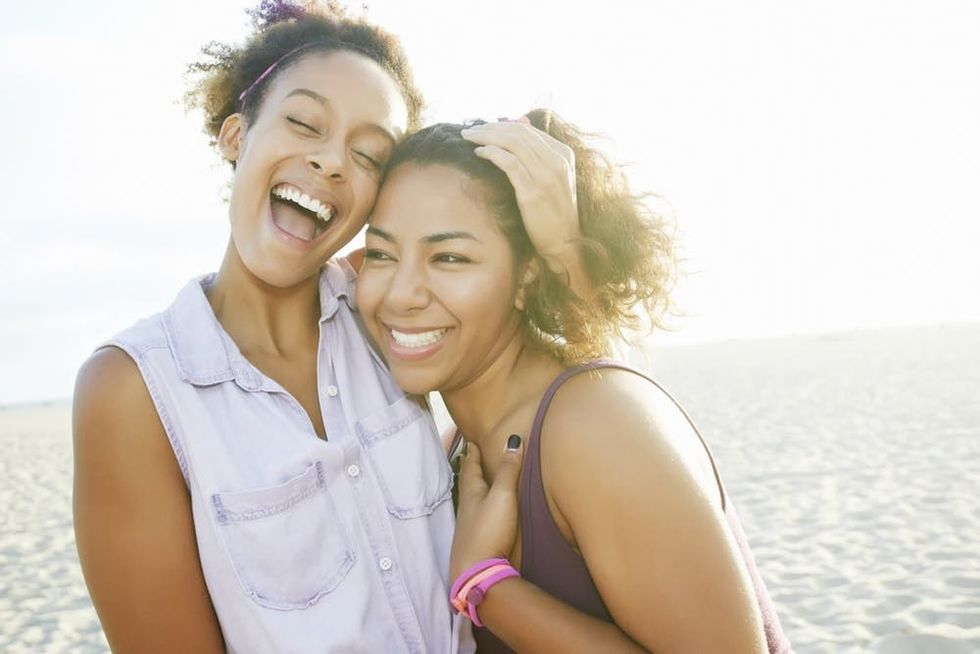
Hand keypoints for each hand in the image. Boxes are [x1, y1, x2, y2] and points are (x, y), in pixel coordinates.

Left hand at [449, 438, 524, 580]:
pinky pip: (476, 517)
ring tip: (479, 482)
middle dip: (470, 469)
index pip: (470, 467)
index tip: (471, 443)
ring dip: (474, 489)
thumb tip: (512, 440)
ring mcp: (468, 527)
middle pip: (466, 483)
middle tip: (471, 457)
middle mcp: (466, 508)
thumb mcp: (503, 496)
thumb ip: (508, 470)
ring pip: (470, 501)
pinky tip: (483, 514)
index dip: (472, 454)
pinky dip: (479, 508)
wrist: (477, 573)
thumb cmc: (489, 531)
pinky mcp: (475, 542)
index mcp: (471, 493)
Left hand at [461, 120, 581, 269]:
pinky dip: (491, 153)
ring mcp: (546, 176)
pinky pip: (509, 163)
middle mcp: (557, 161)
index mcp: (563, 154)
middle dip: (490, 128)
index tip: (483, 127)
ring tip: (469, 138)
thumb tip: (520, 120)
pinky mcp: (533, 192)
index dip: (502, 125)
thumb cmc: (553, 211)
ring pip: (512, 143)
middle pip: (518, 133)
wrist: (565, 242)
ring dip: (486, 137)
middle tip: (469, 129)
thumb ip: (537, 150)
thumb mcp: (551, 176)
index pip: (528, 130)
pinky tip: (479, 153)